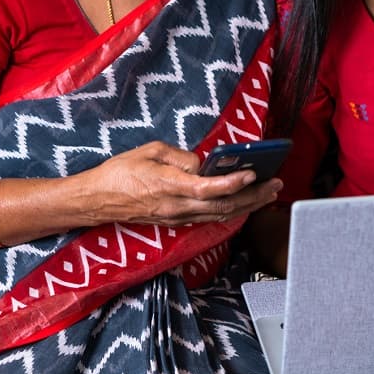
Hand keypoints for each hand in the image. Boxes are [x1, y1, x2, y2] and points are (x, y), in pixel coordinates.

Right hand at [78, 141, 283, 226]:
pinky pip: (210, 218)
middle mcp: (176, 207)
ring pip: (220, 216)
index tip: (252, 173)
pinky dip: (231, 211)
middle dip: (253, 196)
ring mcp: (177, 218)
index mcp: (169, 186)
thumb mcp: (149, 151)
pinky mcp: (176, 222)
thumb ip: (180, 157)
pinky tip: (245, 203)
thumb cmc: (120, 171)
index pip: (208, 188)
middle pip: (223, 206)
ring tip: (269, 194)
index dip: (232, 183)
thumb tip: (203, 164)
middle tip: (276, 185)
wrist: (97, 200)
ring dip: (248, 205)